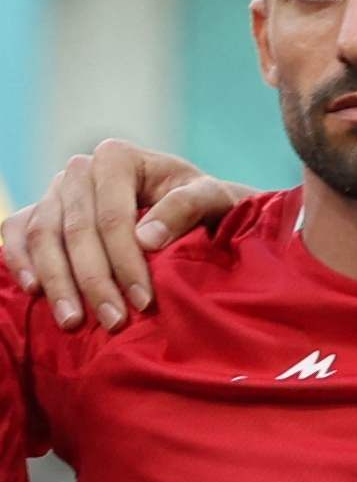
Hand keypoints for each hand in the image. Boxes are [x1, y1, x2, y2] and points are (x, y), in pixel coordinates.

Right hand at [6, 142, 238, 329]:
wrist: (189, 203)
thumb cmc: (202, 202)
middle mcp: (79, 170)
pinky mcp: (40, 209)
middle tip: (113, 322)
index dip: (126, 261)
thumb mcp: (211, 197)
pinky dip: (20, 260)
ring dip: (57, 282)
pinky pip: (17, 233)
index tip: (144, 301)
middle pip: (76, 231)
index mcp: (116, 158)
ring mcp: (55, 190)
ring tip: (73, 322)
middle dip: (94, 281)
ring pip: (43, 236)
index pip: (112, 217)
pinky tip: (33, 291)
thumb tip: (147, 239)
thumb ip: (186, 207)